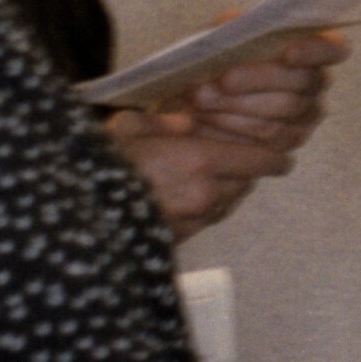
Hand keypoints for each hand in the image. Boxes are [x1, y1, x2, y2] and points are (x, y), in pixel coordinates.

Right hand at [109, 115, 293, 240]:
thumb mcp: (128, 128)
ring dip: (227, 190)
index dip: (274, 158)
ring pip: (229, 202)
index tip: (283, 158)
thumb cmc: (100, 168)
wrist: (78, 223)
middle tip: (239, 159)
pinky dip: (209, 207)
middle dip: (245, 170)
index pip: (259, 160)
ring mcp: (194, 221)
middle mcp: (206, 193)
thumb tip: (185, 124)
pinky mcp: (180, 239)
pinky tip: (192, 196)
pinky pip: (208, 220)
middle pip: (246, 182)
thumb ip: (162, 122)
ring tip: (212, 176)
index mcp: (200, 160)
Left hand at [185, 31, 346, 150]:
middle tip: (221, 80)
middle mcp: (318, 81)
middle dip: (258, 80)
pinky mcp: (288, 141)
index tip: (287, 53)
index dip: (315, 51)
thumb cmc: (221, 55)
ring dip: (237, 106)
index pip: (333, 48)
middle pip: (301, 82)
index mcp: (313, 47)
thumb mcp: (226, 33)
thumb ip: (234, 27)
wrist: (202, 93)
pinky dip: (233, 128)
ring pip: (282, 111)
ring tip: (202, 98)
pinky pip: (267, 139)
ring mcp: (308, 115)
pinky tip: (207, 118)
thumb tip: (235, 28)